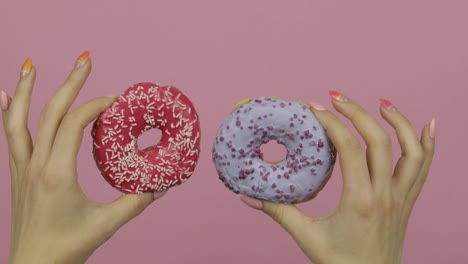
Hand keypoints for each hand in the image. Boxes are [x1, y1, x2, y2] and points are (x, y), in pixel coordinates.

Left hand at [1, 52, 165, 263]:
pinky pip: (10, 136)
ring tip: (32, 65)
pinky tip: (6, 95)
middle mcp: (35, 165)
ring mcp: (22, 168)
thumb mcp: (107, 224)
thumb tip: (161, 185)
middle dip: (70, 83)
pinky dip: (8, 112)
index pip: (74, 125)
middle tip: (85, 59)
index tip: (115, 102)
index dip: (95, 107)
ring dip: (27, 90)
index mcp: (58, 174)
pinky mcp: (18, 174)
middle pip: (49, 113)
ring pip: (18, 120)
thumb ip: (136, 202)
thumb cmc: (67, 248)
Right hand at [239, 92, 435, 263]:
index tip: (313, 108)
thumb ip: (278, 213)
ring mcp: (401, 198)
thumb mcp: (307, 237)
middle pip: (379, 141)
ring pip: (411, 151)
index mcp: (359, 201)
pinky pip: (424, 168)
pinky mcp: (407, 202)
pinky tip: (428, 124)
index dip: (331, 123)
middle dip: (357, 113)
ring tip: (382, 103)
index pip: (349, 149)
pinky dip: (429, 144)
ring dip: (399, 122)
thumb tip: (248, 196)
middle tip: (336, 97)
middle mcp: (385, 195)